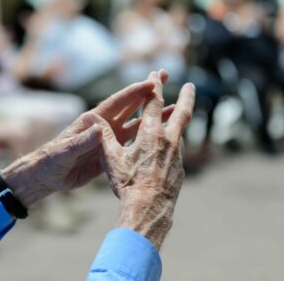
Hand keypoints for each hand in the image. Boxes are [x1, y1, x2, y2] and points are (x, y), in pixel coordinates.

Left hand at [0, 75, 172, 207]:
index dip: (133, 93)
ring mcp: (109, 139)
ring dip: (153, 115)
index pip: (116, 103)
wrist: (47, 177)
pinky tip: (161, 136)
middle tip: (164, 77)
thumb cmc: (51, 161)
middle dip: (147, 93)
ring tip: (174, 106)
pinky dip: (147, 138)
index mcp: (92, 121)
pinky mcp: (111, 154)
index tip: (151, 83)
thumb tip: (99, 130)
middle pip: (129, 106)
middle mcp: (103, 126)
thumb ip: (81, 142)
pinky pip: (133, 144)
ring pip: (136, 124)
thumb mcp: (64, 152)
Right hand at [99, 71, 195, 249]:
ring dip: (178, 121)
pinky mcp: (180, 169)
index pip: (151, 103)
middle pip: (181, 112)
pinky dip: (173, 143)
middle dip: (185, 96)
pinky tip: (167, 149)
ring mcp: (177, 155)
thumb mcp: (111, 159)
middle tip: (190, 85)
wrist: (148, 210)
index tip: (155, 74)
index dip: (151, 86)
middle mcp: (168, 140)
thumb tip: (92, 118)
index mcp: (150, 133)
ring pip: (179, 132)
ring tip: (175, 117)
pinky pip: (177, 150)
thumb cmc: (127, 184)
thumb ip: (104, 137)